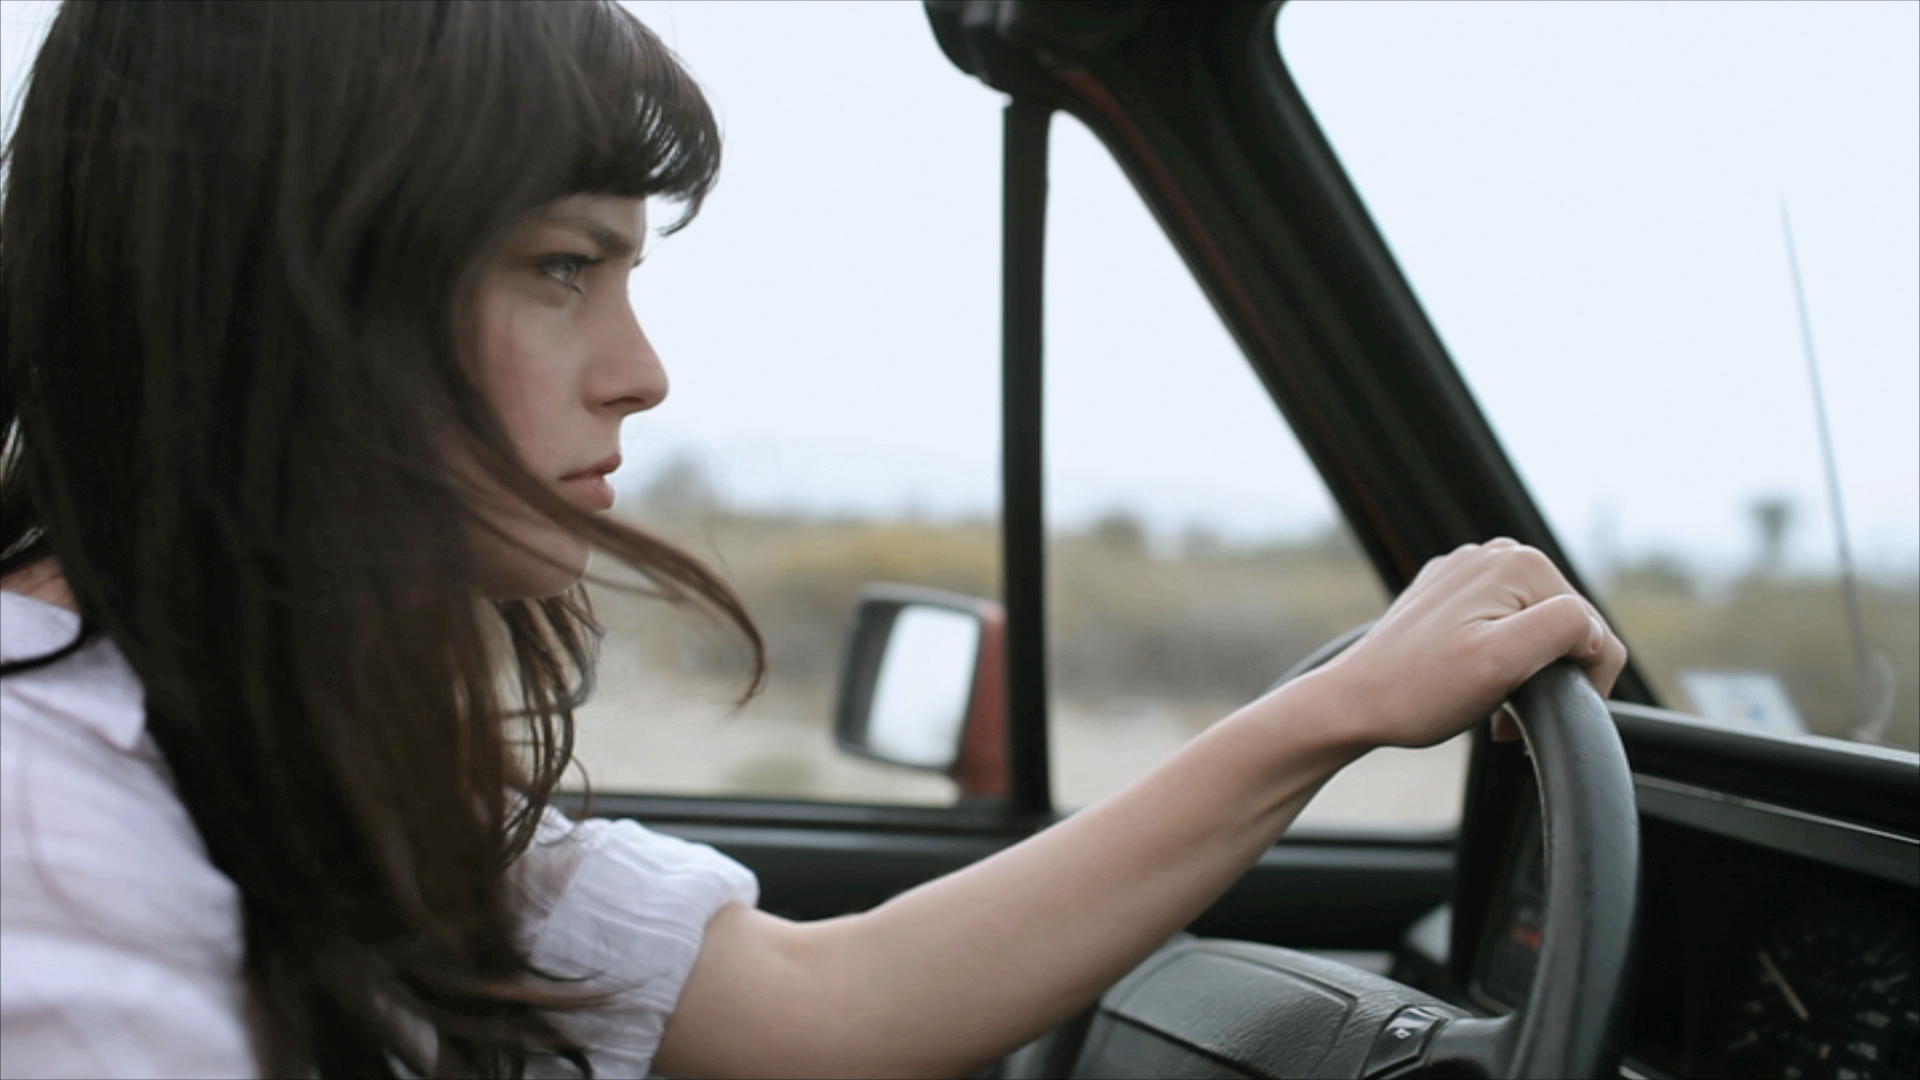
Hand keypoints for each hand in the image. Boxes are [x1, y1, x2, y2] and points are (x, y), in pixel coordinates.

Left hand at [1306, 539, 1627, 749]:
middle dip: (1548, 676)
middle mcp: (1497, 554)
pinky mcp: (1450, 593)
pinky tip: (1469, 681)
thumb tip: (1592, 627)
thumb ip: (1563, 629)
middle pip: (1566, 628)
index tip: (1528, 715)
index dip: (1577, 685)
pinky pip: (1501, 626)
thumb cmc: (1421, 691)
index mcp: (1520, 563)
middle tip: (1504, 714)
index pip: (1594, 632)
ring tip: (1488, 700)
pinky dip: (1498, 659)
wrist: (1353, 703)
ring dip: (1525, 671)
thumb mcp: (1503, 662)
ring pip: (1535, 629)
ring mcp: (1470, 571)